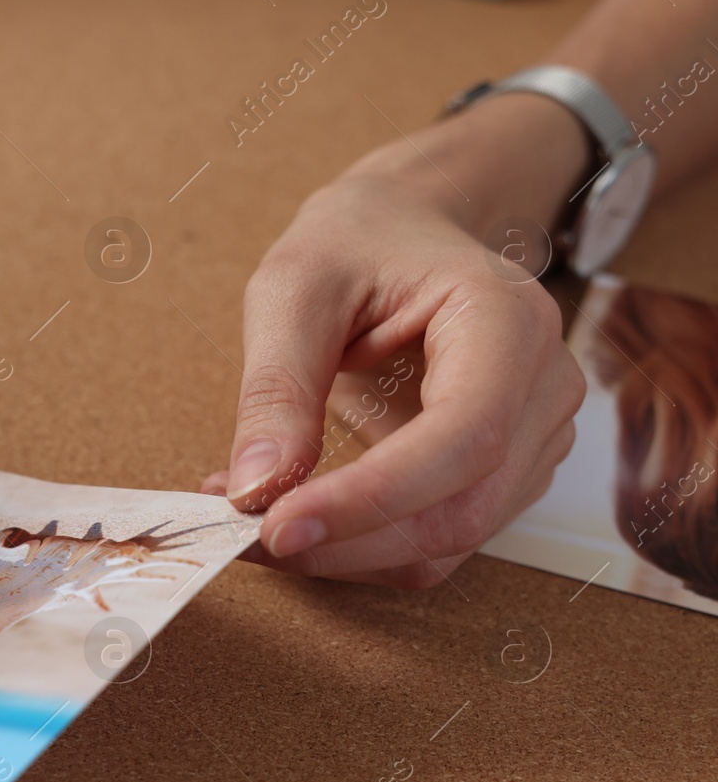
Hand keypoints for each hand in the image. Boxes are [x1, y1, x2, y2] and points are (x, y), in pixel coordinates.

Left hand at [203, 100, 589, 587]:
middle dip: (345, 542)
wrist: (405, 228)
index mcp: (507, 320)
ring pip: (445, 542)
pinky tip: (294, 510)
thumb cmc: (355, 244)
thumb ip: (276, 387)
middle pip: (460, 510)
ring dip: (343, 553)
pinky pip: (433, 541)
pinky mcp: (504, 476)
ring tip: (250, 516)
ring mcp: (535, 438)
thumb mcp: (293, 289)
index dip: (372, 498)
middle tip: (237, 536)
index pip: (463, 438)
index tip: (276, 526)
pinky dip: (358, 545)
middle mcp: (544, 387)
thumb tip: (256, 489)